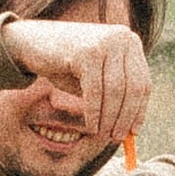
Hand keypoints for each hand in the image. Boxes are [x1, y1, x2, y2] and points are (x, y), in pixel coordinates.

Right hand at [0, 18, 152, 145]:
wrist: (31, 43)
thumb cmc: (66, 65)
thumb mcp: (96, 80)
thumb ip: (114, 98)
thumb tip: (131, 130)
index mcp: (129, 42)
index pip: (143, 82)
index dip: (139, 110)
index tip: (134, 132)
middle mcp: (122, 38)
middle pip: (133, 87)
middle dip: (125, 117)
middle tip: (117, 137)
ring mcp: (105, 42)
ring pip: (115, 91)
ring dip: (110, 118)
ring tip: (103, 134)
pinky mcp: (87, 52)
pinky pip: (96, 91)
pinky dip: (94, 113)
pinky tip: (91, 126)